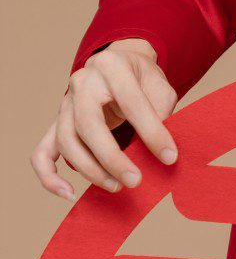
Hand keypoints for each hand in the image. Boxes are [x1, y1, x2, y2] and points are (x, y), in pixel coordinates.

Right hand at [31, 39, 177, 200]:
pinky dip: (49, 176)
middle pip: (88, 125)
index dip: (151, 132)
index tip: (169, 157)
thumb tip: (161, 152)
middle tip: (134, 181)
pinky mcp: (57, 124)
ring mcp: (65, 103)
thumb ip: (161, 113)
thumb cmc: (142, 79)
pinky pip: (42, 153)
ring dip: (90, 170)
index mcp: (112, 66)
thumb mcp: (161, 86)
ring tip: (116, 186)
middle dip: (111, 158)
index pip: (131, 103)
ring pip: (67, 141)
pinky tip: (68, 193)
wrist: (120, 65)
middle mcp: (82, 82)